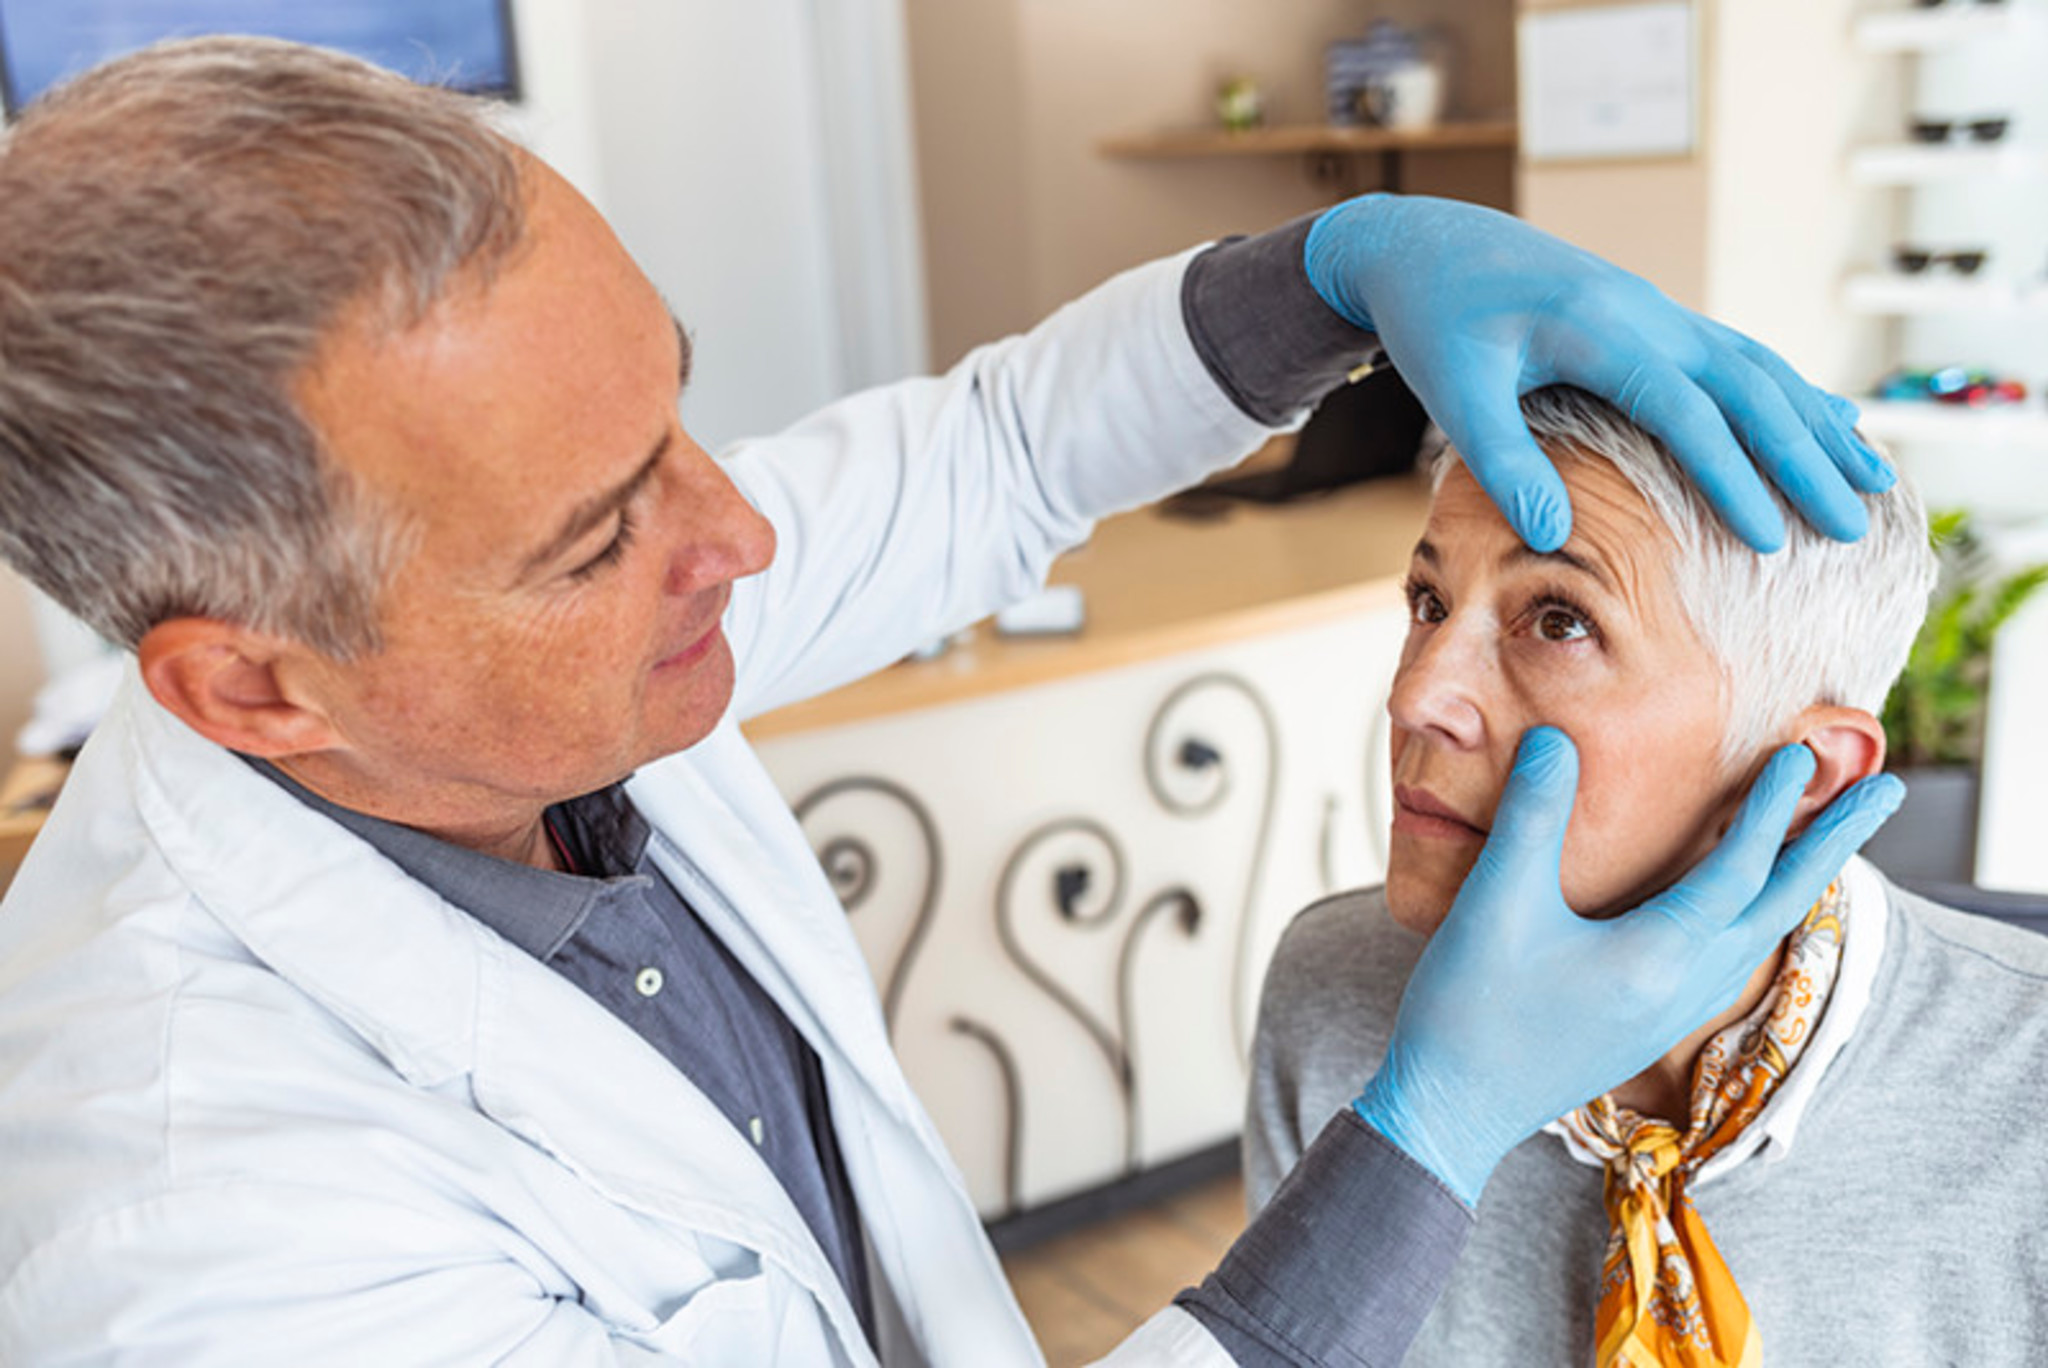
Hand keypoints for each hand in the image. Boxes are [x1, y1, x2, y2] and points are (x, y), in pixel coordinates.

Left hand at [1304, 194, 1893, 552]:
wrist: (1428, 244)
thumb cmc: (1435, 320)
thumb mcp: (1451, 391)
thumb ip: (1500, 461)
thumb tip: (1552, 536)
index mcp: (1598, 327)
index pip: (1685, 411)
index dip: (1731, 476)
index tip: (1767, 539)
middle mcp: (1645, 312)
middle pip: (1749, 388)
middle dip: (1804, 459)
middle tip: (1852, 525)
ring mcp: (1658, 311)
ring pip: (1760, 368)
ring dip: (1817, 426)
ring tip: (1873, 482)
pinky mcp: (1655, 318)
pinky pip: (1740, 358)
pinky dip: (1791, 396)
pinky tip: (1831, 425)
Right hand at [1352, 727, 1903, 1204]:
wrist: (1448, 1111)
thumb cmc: (1470, 1012)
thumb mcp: (1496, 902)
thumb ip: (1532, 817)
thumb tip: (1556, 739)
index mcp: (1658, 958)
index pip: (1738, 868)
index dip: (1772, 806)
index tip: (1803, 752)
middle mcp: (1681, 988)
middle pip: (1780, 905)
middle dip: (1832, 844)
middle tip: (1886, 793)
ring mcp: (1667, 1013)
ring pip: (1756, 934)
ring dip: (1796, 878)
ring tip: (1822, 836)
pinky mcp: (1644, 1025)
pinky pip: (1725, 956)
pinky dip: (1752, 912)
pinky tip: (1737, 903)